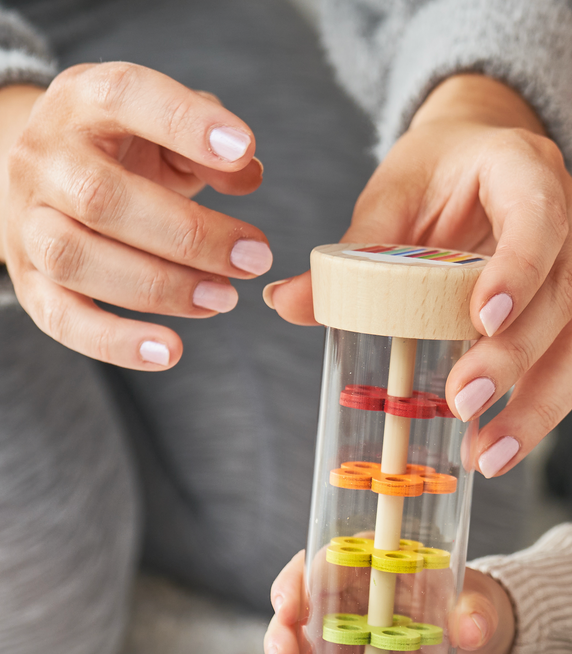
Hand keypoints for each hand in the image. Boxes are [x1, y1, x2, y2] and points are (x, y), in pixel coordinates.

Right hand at [0, 62, 271, 369]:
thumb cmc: (123, 149)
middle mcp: (44, 158)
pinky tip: (171, 352)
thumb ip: (209, 141)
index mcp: (83, 102)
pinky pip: (61, 318)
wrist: (46, 174)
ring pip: (75, 257)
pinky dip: (116, 342)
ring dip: (160, 287)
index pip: (124, 96)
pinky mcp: (30, 280)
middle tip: (255, 258)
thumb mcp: (164, 128)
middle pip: (101, 197)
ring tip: (225, 299)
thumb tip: (247, 171)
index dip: (183, 122)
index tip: (242, 148)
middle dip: (189, 235)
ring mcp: (28, 220)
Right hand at [259, 551, 514, 653]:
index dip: (299, 584)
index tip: (291, 609)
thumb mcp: (479, 606)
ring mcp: (335, 644)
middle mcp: (342, 601)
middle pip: (295, 613)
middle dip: (281, 640)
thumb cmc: (471, 610)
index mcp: (369, 567)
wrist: (478, 652)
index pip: (321, 564)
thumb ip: (475, 613)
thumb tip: (472, 628)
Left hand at [265, 73, 571, 477]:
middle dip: (514, 358)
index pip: (537, 220)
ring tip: (489, 455)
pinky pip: (571, 368)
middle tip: (463, 401)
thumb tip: (286, 302)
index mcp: (525, 171)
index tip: (483, 318)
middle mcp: (568, 222)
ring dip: (537, 406)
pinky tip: (497, 447)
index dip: (518, 271)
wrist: (485, 156)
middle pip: (560, 297)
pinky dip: (537, 411)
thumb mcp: (394, 194)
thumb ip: (354, 249)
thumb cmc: (440, 172)